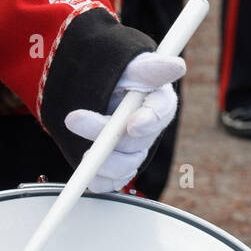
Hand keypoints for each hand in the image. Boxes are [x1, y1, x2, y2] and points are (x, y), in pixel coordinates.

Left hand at [64, 52, 185, 193]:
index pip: (162, 113)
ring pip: (125, 167)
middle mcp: (149, 130)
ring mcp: (134, 151)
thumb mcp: (131, 67)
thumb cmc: (119, 77)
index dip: (149, 122)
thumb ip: (150, 69)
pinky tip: (87, 173)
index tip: (132, 124)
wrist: (97, 91)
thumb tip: (177, 66)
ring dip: (102, 162)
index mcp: (159, 103)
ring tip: (83, 152)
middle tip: (74, 120)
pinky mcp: (118, 168)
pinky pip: (111, 183)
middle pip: (137, 143)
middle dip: (107, 137)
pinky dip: (98, 181)